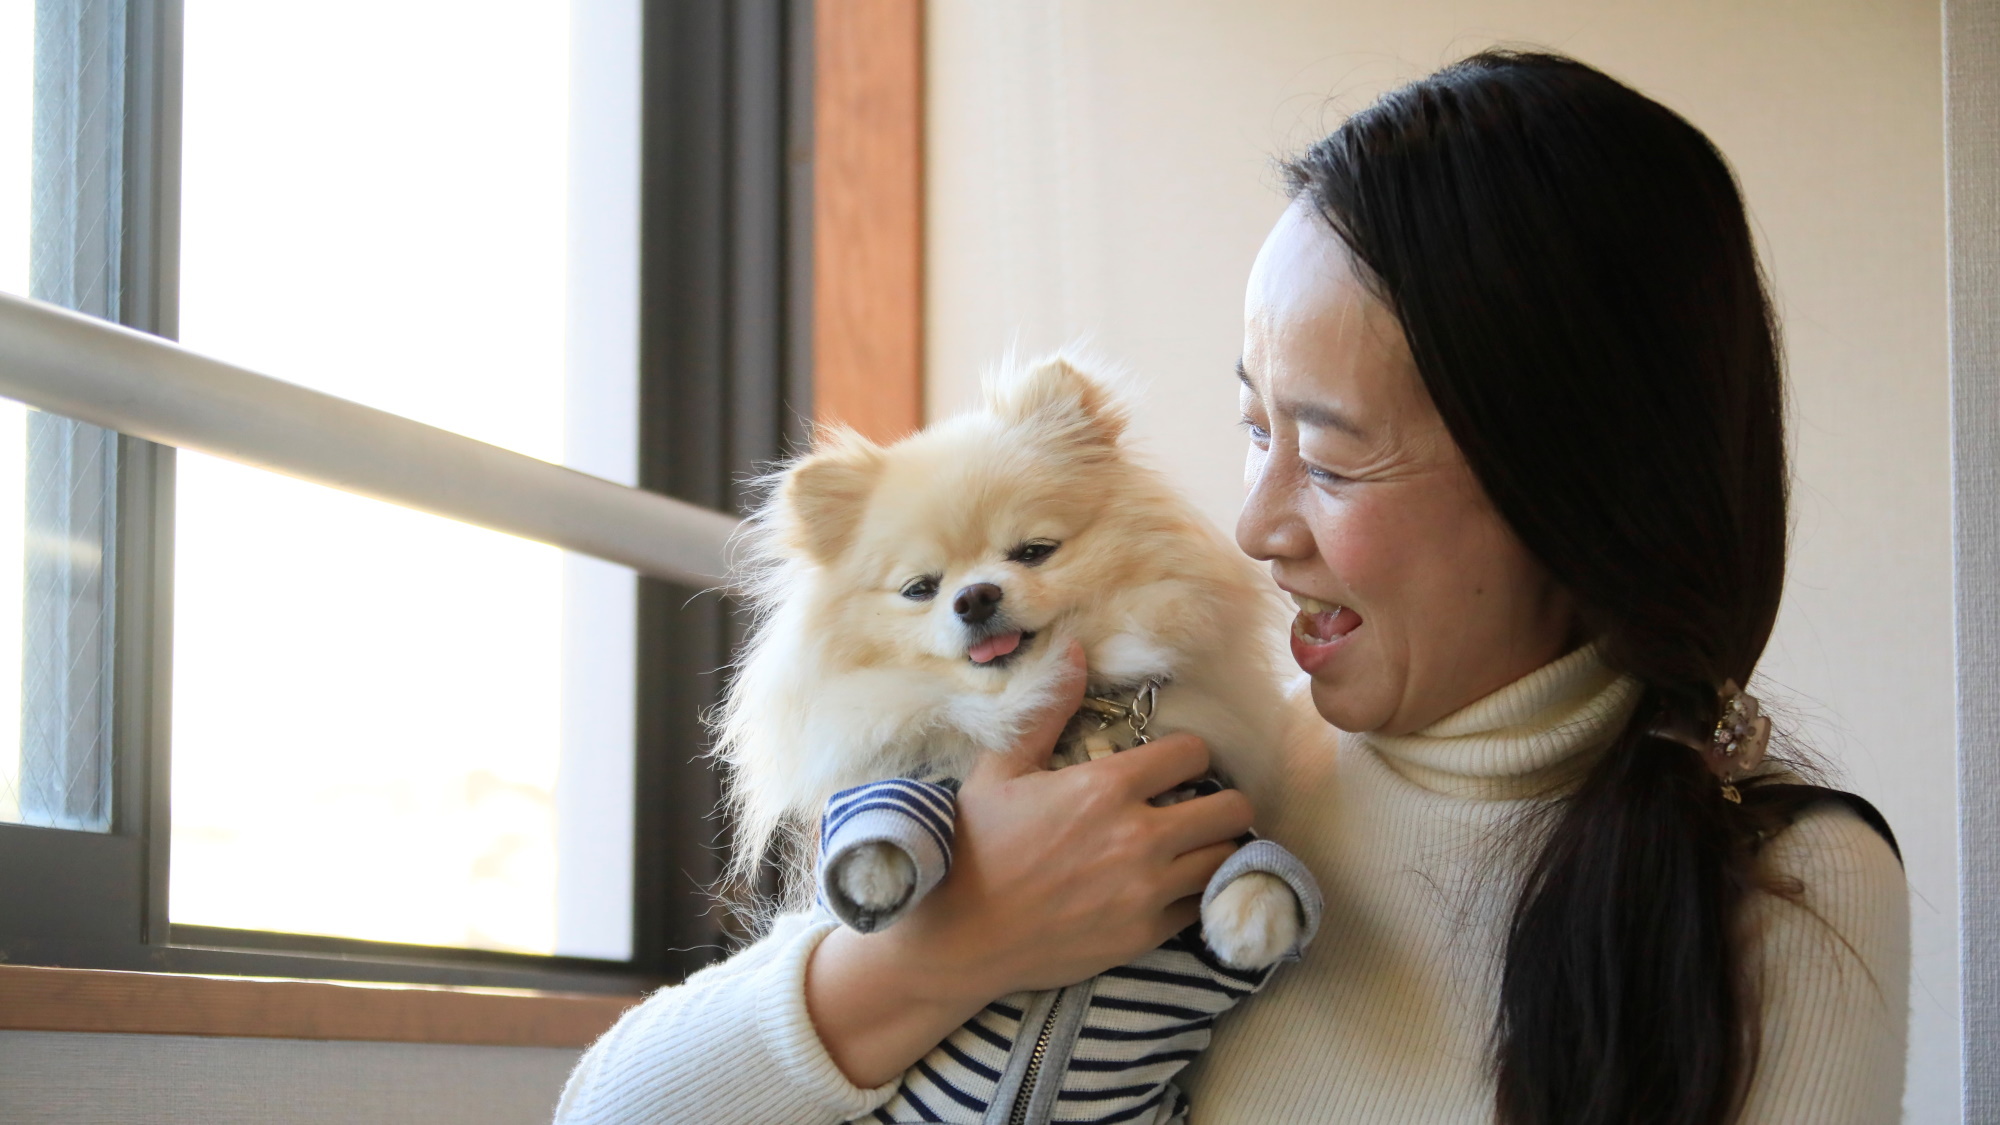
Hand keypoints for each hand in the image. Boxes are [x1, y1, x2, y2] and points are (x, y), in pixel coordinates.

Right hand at [803, 642, 1254, 1086]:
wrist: (959, 936)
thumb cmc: (975, 846)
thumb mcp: (1001, 768)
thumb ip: (1049, 709)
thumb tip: (1075, 649)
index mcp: (1106, 786)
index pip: (1194, 753)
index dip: (1189, 754)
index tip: (1174, 765)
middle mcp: (1138, 836)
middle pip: (1231, 809)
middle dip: (1222, 801)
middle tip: (1200, 805)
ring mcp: (1146, 891)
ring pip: (1226, 859)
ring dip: (1216, 848)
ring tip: (1196, 845)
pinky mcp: (1145, 935)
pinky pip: (1203, 906)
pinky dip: (1198, 893)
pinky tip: (1177, 885)